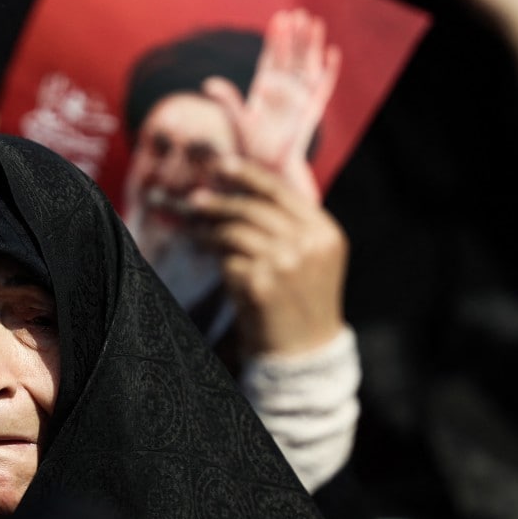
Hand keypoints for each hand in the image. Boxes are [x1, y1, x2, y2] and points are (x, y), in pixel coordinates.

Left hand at [190, 156, 346, 356]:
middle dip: (219, 202)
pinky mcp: (261, 284)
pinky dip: (215, 258)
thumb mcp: (309, 257)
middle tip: (193, 200)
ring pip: (234, 231)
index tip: (221, 166)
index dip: (248, 176)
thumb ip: (286, 225)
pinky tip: (210, 258)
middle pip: (252, 208)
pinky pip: (227, 260)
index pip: (281, 192)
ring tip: (196, 233)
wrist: (305, 352)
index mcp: (324, 232)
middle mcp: (309, 244)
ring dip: (209, 230)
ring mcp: (286, 264)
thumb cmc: (300, 301)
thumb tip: (238, 191)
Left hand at [203, 9, 339, 199]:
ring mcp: (299, 98)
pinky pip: (323, 87)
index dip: (275, 39)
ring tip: (314, 22)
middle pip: (290, 57)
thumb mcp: (237, 121)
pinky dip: (329, 71)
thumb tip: (208, 82)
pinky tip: (332, 53)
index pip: (271, 58)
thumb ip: (227, 100)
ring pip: (308, 65)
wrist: (269, 169)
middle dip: (294, 36)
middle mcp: (283, 91)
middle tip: (297, 13)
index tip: (278, 19)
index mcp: (264, 90)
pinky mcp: (313, 110)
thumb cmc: (251, 148)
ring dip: (311, 45)